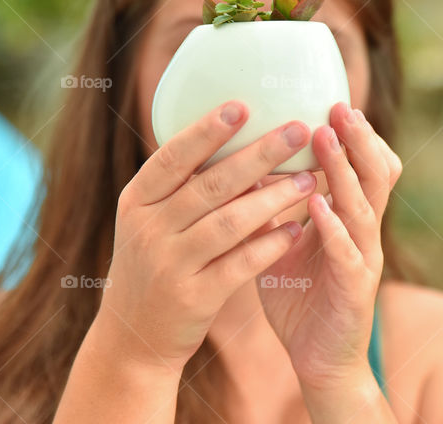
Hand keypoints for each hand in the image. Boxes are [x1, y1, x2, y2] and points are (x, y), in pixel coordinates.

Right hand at [93, 100, 318, 372]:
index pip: (173, 157)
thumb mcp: (151, 222)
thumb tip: (238, 140)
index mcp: (137, 201)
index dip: (207, 131)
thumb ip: (182, 186)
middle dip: (259, 154)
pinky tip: (296, 228)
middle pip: (210, 184)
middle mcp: (148, 229)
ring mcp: (170, 265)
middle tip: (297, 131)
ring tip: (308, 178)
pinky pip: (240, 264)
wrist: (134, 338)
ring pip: (230, 222)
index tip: (243, 106)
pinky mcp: (194, 298)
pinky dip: (270, 244)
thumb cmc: (154, 265)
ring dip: (275, 197)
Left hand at [258, 102, 402, 389]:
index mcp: (349, 219)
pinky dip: (333, 226)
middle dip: (358, 140)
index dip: (355, 136)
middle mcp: (363, 233)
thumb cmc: (301, 296)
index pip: (364, 167)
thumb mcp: (284, 241)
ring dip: (344, 171)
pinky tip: (316, 204)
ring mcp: (363, 260)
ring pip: (363, 206)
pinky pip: (347, 252)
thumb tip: (244, 167)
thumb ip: (272, 207)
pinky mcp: (354, 290)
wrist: (318, 359)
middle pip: (373, 176)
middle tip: (339, 106)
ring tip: (325, 139)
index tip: (334, 101)